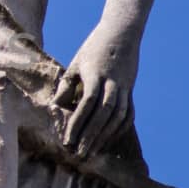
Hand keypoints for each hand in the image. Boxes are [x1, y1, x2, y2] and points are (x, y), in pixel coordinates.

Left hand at [53, 27, 137, 157]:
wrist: (122, 33)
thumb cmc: (93, 48)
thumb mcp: (76, 63)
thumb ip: (67, 85)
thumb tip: (58, 107)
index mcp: (95, 75)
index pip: (87, 104)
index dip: (77, 123)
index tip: (68, 140)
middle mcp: (112, 83)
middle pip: (103, 114)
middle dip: (91, 136)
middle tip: (80, 154)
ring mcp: (124, 87)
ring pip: (117, 116)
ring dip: (105, 136)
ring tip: (92, 151)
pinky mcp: (130, 90)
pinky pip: (128, 113)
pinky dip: (119, 128)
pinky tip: (109, 139)